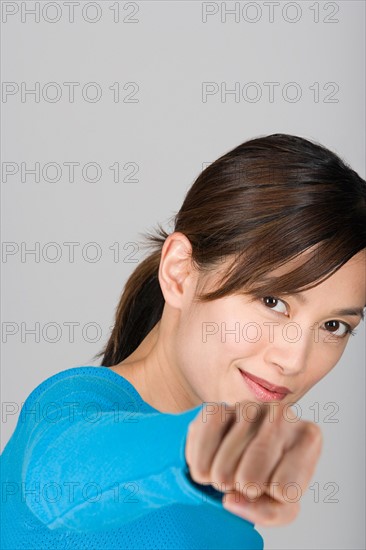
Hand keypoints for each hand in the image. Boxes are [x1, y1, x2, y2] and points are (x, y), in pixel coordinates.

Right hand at [185, 400, 322, 525]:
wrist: (246, 445)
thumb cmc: (272, 474)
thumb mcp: (284, 503)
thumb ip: (268, 512)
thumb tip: (230, 500)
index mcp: (308, 437)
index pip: (285, 490)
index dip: (271, 498)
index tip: (270, 488)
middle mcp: (282, 414)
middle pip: (251, 479)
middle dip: (241, 490)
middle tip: (243, 481)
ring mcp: (248, 407)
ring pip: (224, 469)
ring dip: (219, 480)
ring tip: (229, 471)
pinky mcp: (218, 406)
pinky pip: (202, 449)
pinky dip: (200, 466)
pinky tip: (210, 462)